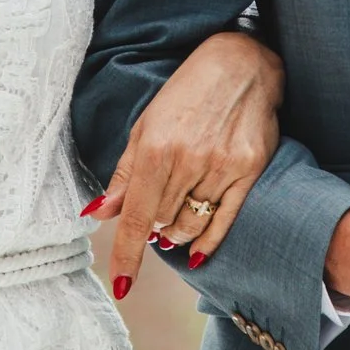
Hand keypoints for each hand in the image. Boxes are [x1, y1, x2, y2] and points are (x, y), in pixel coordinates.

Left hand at [87, 28, 283, 294]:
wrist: (242, 65)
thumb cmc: (188, 92)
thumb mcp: (146, 125)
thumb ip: (126, 173)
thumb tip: (100, 213)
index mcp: (157, 148)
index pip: (138, 216)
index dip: (128, 254)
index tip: (123, 284)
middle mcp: (189, 160)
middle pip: (163, 222)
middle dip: (154, 226)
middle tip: (156, 213)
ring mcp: (222, 167)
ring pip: (192, 225)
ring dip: (177, 232)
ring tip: (173, 222)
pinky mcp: (250, 170)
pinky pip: (225, 220)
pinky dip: (208, 241)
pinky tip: (197, 251)